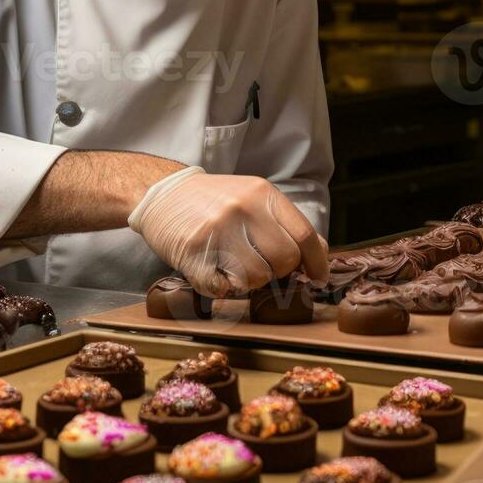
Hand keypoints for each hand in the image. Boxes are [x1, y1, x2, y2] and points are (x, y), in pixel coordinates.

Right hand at [128, 166, 327, 297]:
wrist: (162, 193)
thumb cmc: (213, 201)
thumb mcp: (252, 198)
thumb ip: (283, 222)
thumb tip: (320, 254)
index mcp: (262, 194)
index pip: (304, 235)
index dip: (317, 262)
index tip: (317, 278)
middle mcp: (242, 208)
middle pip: (284, 260)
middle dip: (279, 273)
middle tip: (263, 268)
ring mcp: (216, 230)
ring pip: (256, 277)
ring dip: (249, 282)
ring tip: (234, 268)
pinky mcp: (192, 252)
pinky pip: (222, 288)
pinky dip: (222, 288)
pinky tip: (214, 273)